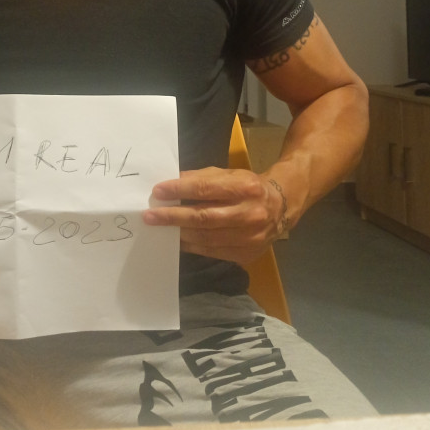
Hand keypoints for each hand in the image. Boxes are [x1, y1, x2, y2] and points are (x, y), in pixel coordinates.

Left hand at [143, 166, 286, 265]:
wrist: (280, 208)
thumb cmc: (248, 187)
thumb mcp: (228, 175)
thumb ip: (201, 178)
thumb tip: (171, 183)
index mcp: (245, 188)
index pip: (206, 189)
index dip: (180, 190)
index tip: (158, 191)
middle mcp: (249, 214)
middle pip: (204, 217)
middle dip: (173, 217)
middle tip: (150, 216)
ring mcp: (249, 238)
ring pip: (206, 238)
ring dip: (179, 233)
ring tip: (159, 229)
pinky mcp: (245, 254)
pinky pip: (212, 252)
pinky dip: (192, 246)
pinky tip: (179, 240)